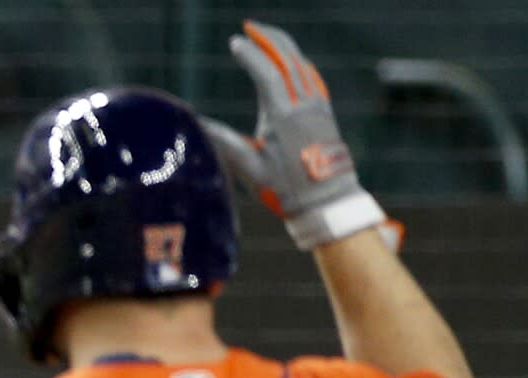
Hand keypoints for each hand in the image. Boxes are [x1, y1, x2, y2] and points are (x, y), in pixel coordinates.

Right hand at [200, 20, 386, 249]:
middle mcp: (303, 105)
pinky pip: (313, 79)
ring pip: (302, 66)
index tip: (235, 42)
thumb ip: (226, 143)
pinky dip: (300, 64)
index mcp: (284, 116)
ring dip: (284, 47)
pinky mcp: (324, 114)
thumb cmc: (287, 190)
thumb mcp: (250, 169)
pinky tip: (293, 62)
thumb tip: (198, 125)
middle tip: (250, 27)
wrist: (328, 201)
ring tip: (266, 37)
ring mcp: (317, 107)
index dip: (251, 54)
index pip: (268, 73)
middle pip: (288, 59)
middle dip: (269, 38)